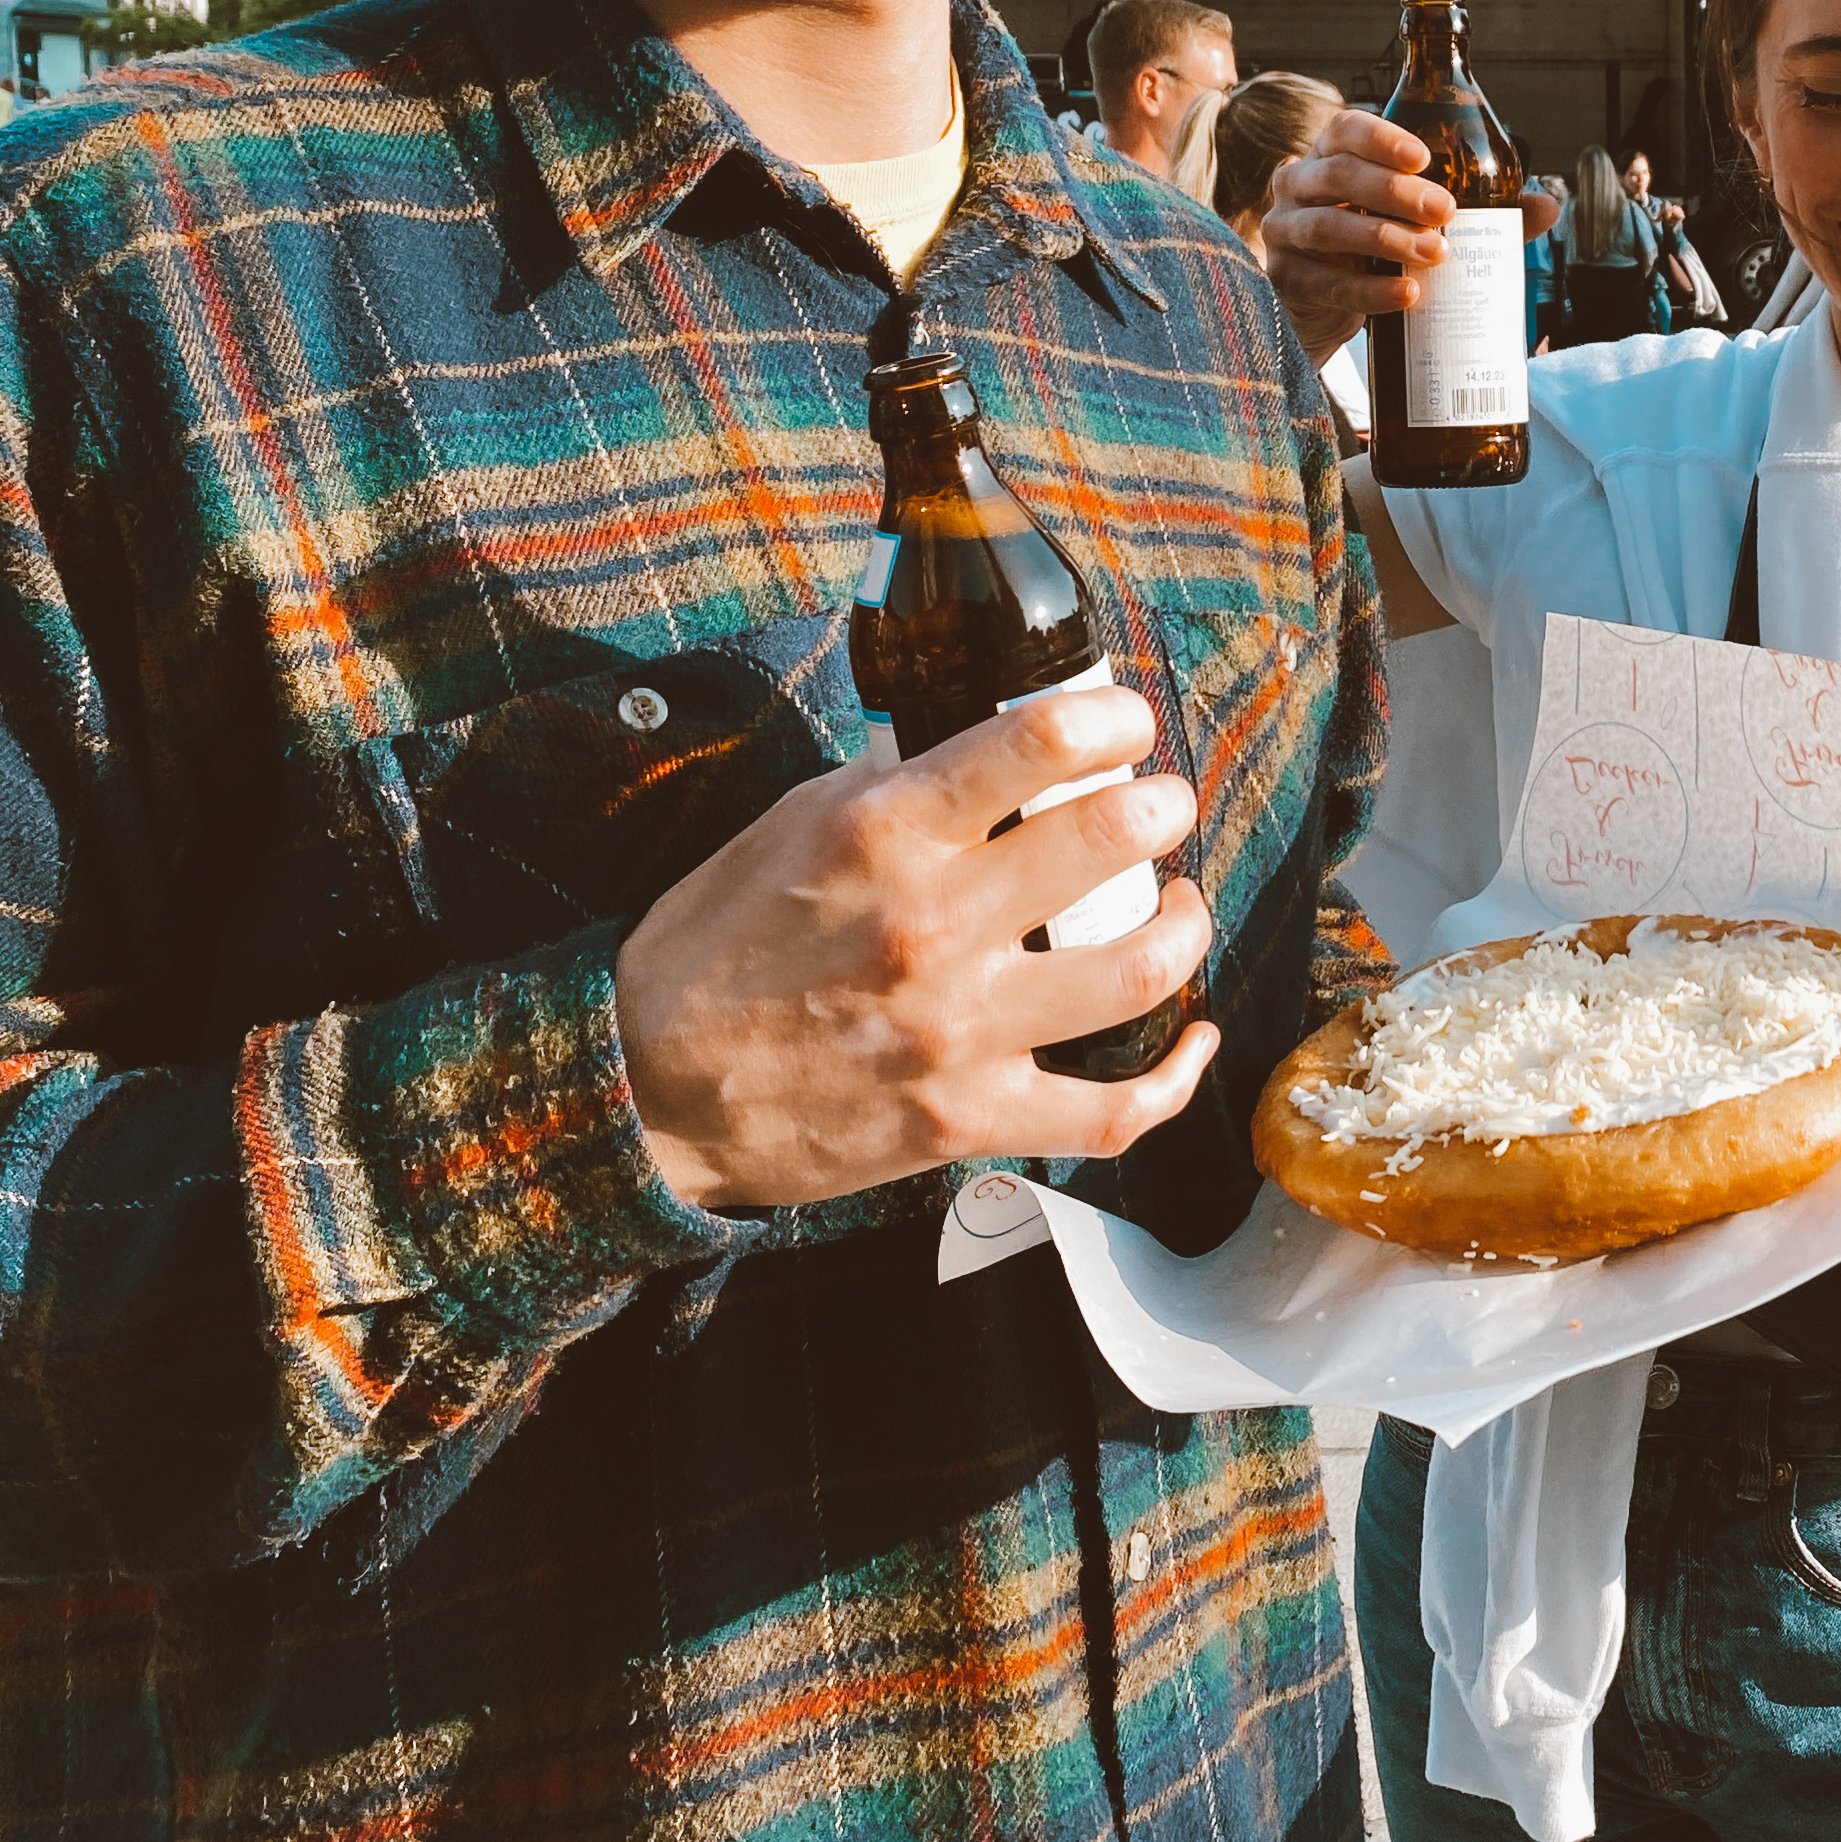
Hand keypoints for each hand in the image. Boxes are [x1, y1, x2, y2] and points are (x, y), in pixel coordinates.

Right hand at [612, 681, 1217, 1209]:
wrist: (647, 1091)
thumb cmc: (717, 946)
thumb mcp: (792, 822)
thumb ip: (897, 787)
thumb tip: (990, 756)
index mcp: (885, 834)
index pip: (1040, 742)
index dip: (1114, 721)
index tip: (1127, 726)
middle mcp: (932, 925)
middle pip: (1110, 842)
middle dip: (1161, 808)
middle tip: (1160, 807)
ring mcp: (959, 1031)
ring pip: (1136, 971)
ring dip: (1183, 925)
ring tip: (1176, 904)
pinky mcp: (968, 1120)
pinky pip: (1109, 1113)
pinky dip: (1173, 1079)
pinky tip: (1193, 1039)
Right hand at [1256, 108, 1560, 362]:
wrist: (1324, 309)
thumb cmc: (1376, 248)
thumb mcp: (1417, 222)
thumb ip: (1482, 213)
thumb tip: (1547, 206)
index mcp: (1331, 156)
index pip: (1346, 128)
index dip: (1382, 138)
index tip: (1425, 158)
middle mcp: (1299, 185)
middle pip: (1339, 175)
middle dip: (1395, 191)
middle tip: (1445, 211)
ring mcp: (1284, 233)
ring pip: (1327, 227)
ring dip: (1385, 238)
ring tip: (1435, 253)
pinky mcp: (1286, 282)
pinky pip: (1324, 283)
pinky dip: (1368, 290)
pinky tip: (1406, 295)